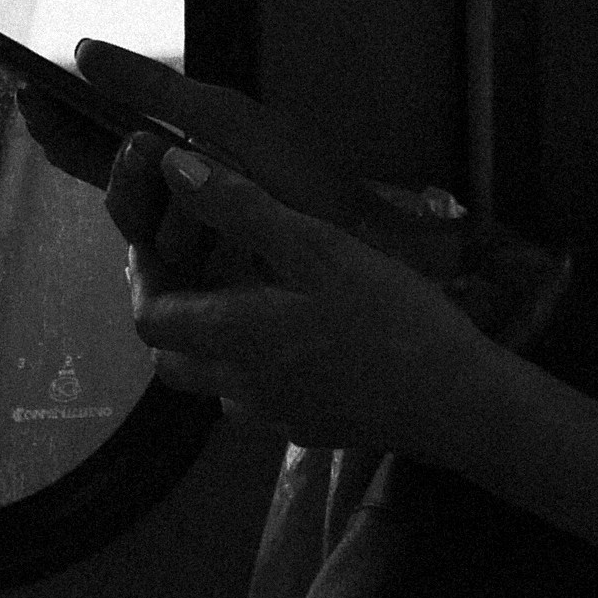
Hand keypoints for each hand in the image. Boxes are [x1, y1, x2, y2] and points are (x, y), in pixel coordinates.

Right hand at [1, 43, 368, 266]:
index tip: (27, 92)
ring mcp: (185, 249)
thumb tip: (82, 51)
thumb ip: (152, 87)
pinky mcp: (199, 289)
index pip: (95, 145)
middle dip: (126, 170)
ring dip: (174, 204)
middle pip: (113, 190)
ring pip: (138, 227)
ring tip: (213, 192)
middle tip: (146, 148)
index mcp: (170, 157)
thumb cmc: (298, 176)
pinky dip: (193, 236)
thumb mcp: (224, 117)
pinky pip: (167, 264)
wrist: (360, 238)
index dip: (60, 124)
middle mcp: (169, 204)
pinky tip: (221, 233)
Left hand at [121, 150, 502, 461]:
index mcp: (234, 337)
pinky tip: (297, 335)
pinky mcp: (308, 430)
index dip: (142, 276)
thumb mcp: (318, 246)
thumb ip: (241, 208)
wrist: (456, 403)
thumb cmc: (389, 317)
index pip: (149, 316)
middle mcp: (239, 387)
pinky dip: (255, 364)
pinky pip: (257, 399)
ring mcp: (274, 418)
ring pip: (213, 381)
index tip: (156, 240)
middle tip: (194, 265)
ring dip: (212, 340)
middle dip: (170, 311)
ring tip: (246, 292)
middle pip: (171, 358)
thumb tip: (176, 167)